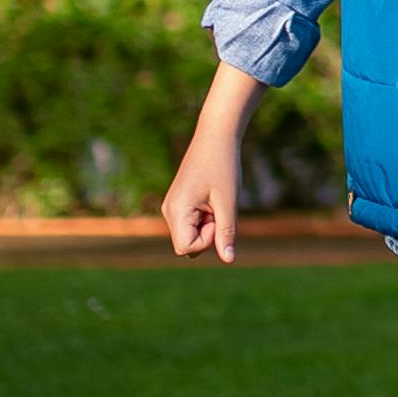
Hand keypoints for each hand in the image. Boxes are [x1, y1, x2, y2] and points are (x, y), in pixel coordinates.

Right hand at [161, 108, 249, 260]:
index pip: (186, 248)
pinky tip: (212, 199)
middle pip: (188, 245)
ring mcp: (172, 206)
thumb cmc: (223, 167)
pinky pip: (192, 224)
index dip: (207, 240)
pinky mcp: (179, 203)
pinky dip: (205, 218)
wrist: (216, 136)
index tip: (217, 217)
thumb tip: (228, 260)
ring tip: (215, 201)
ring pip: (191, 235)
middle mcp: (168, 210)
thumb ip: (226, 233)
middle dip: (208, 234)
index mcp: (176, 209)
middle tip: (218, 207)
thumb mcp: (228, 202)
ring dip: (208, 226)